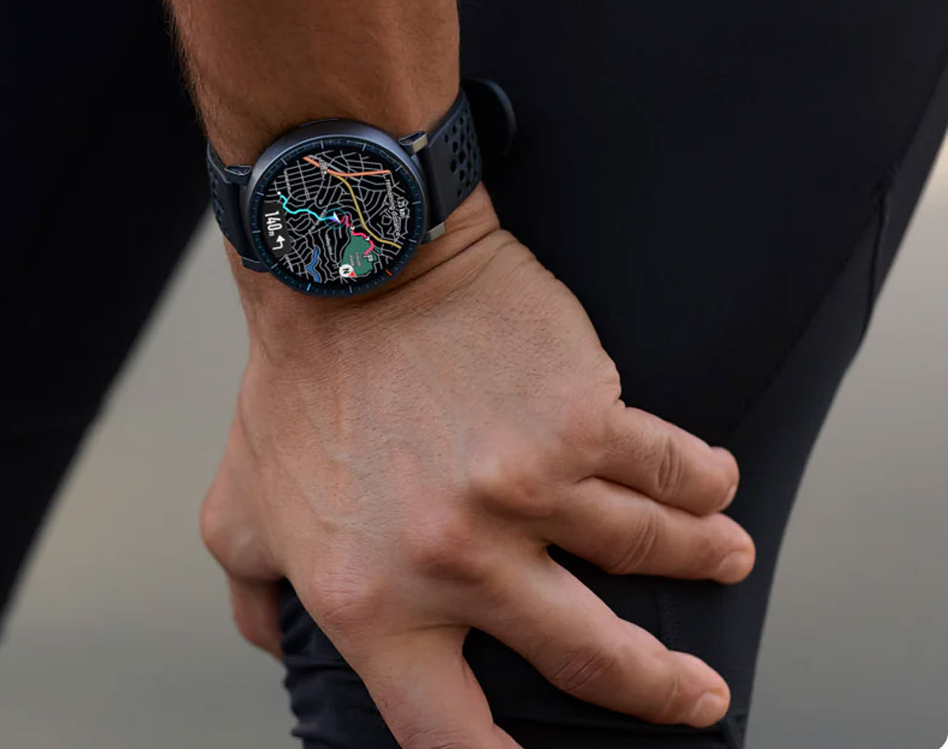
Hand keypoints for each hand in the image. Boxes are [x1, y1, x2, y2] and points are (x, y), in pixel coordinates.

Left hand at [201, 188, 753, 747]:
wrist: (348, 266)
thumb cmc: (296, 391)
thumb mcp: (242, 510)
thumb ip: (256, 595)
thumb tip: (277, 650)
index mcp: (372, 602)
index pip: (444, 730)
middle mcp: (454, 562)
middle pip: (589, 662)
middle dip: (661, 690)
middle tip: (697, 697)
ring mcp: (527, 491)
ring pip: (655, 556)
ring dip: (705, 562)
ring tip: (725, 558)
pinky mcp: (580, 419)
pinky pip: (671, 470)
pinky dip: (705, 483)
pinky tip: (715, 487)